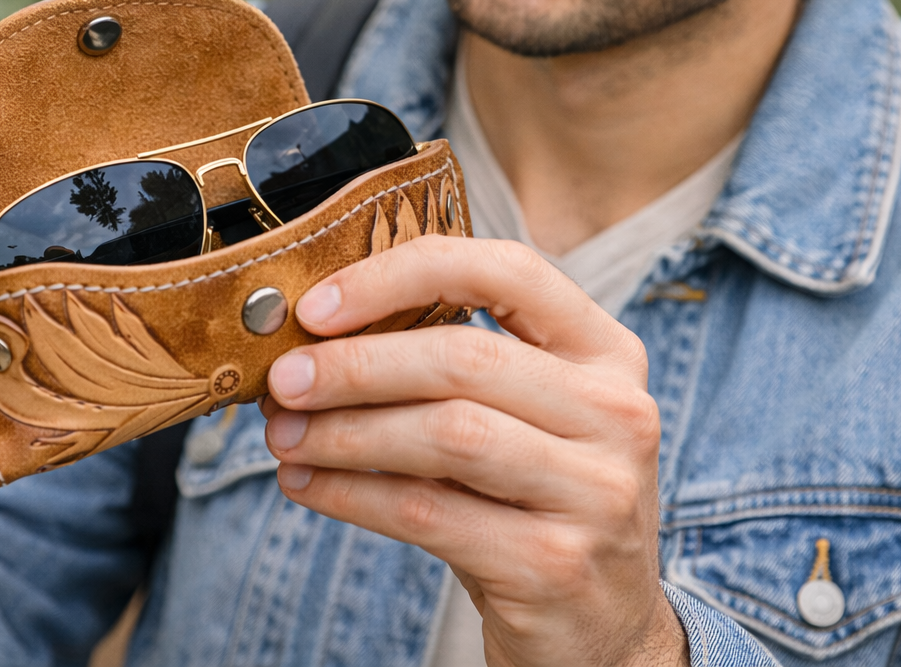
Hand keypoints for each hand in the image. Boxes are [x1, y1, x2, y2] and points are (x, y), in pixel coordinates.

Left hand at [262, 235, 685, 666]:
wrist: (606, 628)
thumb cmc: (540, 501)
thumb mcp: (528, 419)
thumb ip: (457, 369)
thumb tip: (319, 336)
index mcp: (608, 353)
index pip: (508, 272)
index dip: (404, 275)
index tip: (320, 304)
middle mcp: (617, 413)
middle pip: (465, 359)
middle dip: (355, 365)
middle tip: (283, 378)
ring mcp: (595, 492)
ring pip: (445, 434)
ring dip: (345, 432)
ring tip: (285, 435)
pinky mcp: (553, 564)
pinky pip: (427, 513)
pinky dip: (352, 493)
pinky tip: (307, 484)